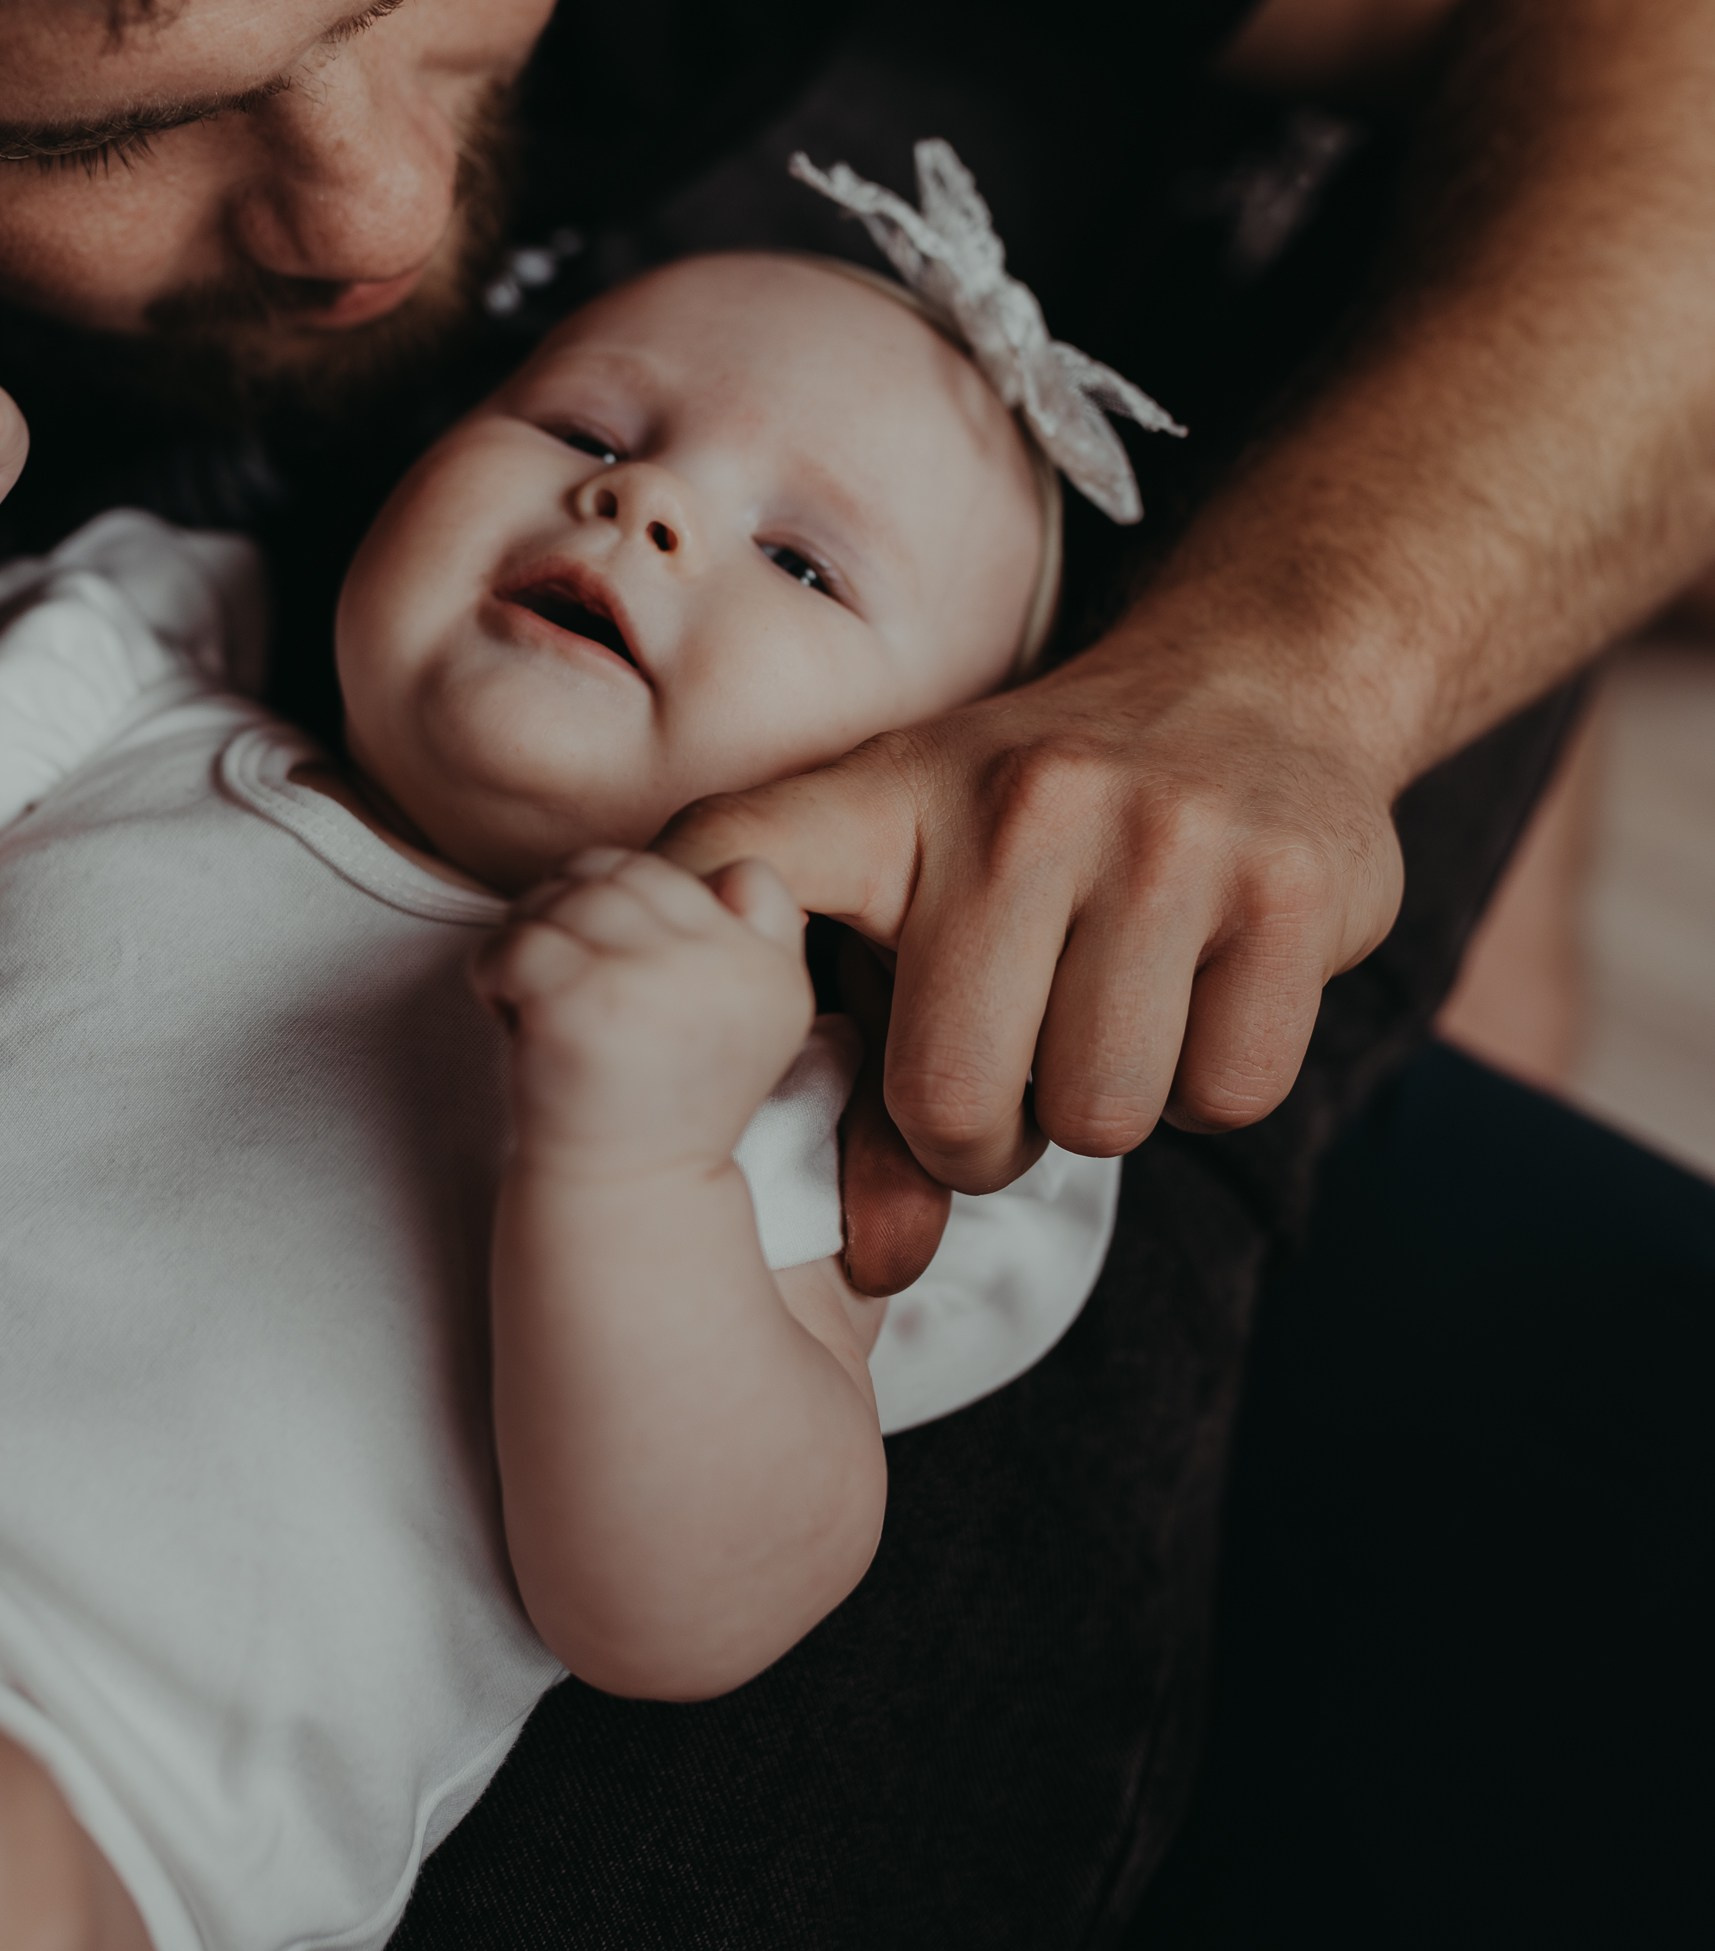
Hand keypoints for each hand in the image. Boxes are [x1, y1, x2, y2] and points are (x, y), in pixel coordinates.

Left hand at [472, 847, 815, 1179]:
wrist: (622, 1195)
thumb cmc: (664, 1099)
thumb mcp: (752, 1022)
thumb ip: (759, 935)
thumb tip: (732, 870)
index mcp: (770, 969)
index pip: (689, 870)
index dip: (635, 900)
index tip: (619, 963)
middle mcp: (725, 968)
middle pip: (619, 872)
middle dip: (571, 911)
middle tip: (561, 977)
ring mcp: (653, 981)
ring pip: (561, 897)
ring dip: (531, 939)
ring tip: (538, 1000)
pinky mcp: (581, 1003)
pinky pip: (514, 940)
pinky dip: (492, 973)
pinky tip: (510, 1016)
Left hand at [663, 624, 1404, 1209]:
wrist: (1255, 682)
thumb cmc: (1046, 831)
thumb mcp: (924, 901)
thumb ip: (867, 1081)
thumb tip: (875, 1269)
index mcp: (889, 794)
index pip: (736, 863)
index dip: (677, 957)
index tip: (661, 1029)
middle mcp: (1022, 802)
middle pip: (951, 1102)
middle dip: (979, 1137)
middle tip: (1010, 1068)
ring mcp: (1165, 837)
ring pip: (1097, 1117)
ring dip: (1099, 1110)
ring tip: (1103, 1018)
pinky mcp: (1289, 889)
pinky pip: (1225, 1097)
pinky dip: (1210, 1087)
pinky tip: (1195, 998)